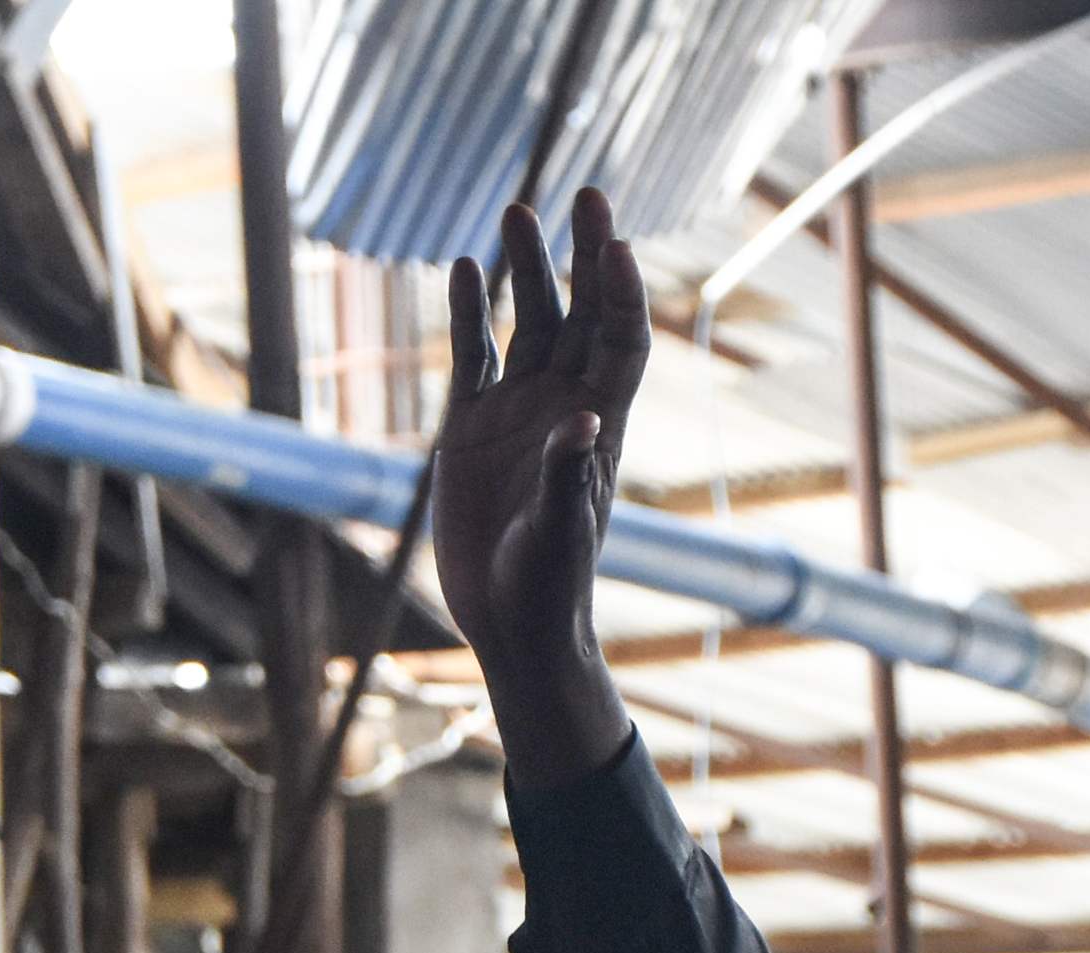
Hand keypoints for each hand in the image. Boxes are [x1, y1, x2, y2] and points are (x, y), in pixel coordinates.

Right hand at [437, 193, 651, 778]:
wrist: (511, 621)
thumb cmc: (551, 585)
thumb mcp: (561, 536)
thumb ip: (570, 479)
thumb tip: (581, 423)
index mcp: (600, 424)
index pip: (621, 339)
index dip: (622, 293)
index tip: (617, 243)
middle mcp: (564, 404)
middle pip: (580, 313)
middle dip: (583, 255)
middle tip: (586, 194)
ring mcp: (517, 411)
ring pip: (527, 322)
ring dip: (527, 269)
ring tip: (518, 210)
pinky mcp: (471, 427)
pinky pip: (472, 354)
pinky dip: (470, 311)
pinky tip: (468, 267)